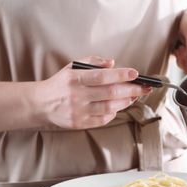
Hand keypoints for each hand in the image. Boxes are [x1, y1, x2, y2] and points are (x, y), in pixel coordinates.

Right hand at [37, 56, 151, 128]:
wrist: (41, 103)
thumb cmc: (62, 83)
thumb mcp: (72, 67)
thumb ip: (92, 62)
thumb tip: (112, 63)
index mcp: (74, 78)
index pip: (102, 76)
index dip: (121, 75)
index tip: (135, 73)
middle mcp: (76, 95)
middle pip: (110, 93)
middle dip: (131, 90)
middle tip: (145, 88)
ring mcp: (77, 111)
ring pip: (109, 107)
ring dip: (125, 102)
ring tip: (134, 96)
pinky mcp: (78, 123)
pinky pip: (102, 120)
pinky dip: (113, 113)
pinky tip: (118, 107)